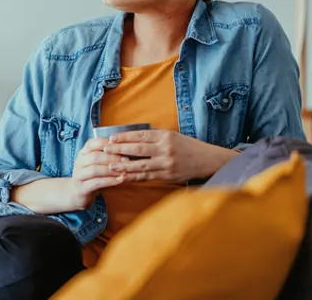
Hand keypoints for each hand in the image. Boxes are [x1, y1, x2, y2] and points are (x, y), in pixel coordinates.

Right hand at [67, 138, 124, 210]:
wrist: (78, 194)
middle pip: (95, 156)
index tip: (120, 146)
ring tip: (124, 171)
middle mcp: (79, 162)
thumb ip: (107, 156)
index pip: (92, 143)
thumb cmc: (92, 177)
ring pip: (95, 170)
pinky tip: (120, 180)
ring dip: (111, 171)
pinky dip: (109, 181)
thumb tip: (126, 149)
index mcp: (83, 153)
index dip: (106, 144)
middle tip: (126, 160)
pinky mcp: (81, 189)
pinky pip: (96, 183)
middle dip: (112, 158)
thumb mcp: (98, 164)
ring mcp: (78, 176)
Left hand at [103, 129, 236, 182]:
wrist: (207, 160)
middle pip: (138, 149)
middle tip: (105, 149)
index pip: (140, 135)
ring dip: (123, 166)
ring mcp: (166, 164)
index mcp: (165, 136)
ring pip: (140, 166)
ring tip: (110, 166)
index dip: (124, 137)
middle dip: (120, 150)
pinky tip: (123, 177)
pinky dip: (134, 177)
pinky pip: (147, 177)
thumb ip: (154, 135)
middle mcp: (165, 149)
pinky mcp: (167, 176)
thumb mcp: (172, 135)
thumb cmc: (187, 146)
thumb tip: (133, 134)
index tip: (111, 138)